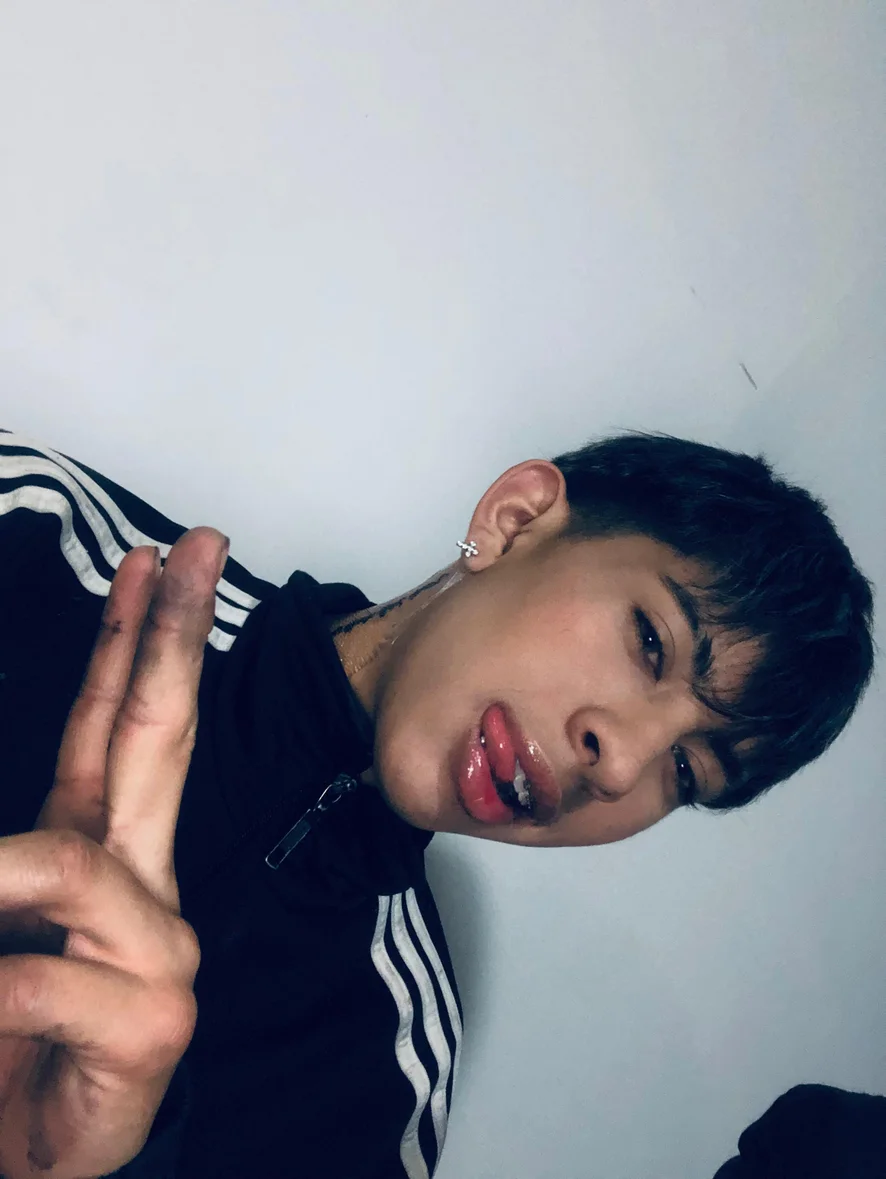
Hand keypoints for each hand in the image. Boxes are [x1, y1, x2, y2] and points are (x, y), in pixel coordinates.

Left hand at [0, 528, 227, 1177]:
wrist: (33, 1164)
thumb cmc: (17, 1044)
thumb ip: (14, 861)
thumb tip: (1, 839)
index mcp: (99, 853)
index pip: (119, 726)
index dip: (138, 638)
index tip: (162, 558)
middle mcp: (142, 884)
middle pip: (158, 736)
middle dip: (172, 634)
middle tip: (203, 545)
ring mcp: (161, 948)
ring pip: (69, 866)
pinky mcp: (156, 1022)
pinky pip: (40, 980)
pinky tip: (0, 1028)